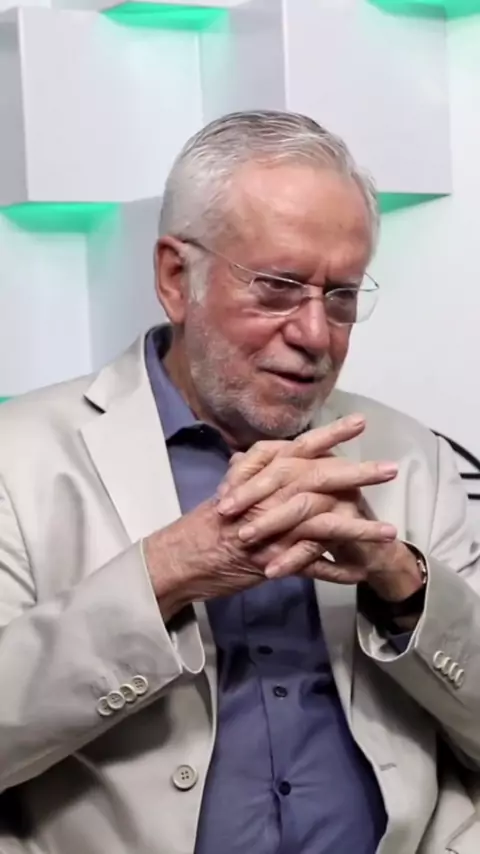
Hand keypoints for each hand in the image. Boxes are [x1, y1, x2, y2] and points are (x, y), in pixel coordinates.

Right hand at [144, 415, 396, 618]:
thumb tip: (259, 457)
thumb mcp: (228, 491)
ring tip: (390, 532)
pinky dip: (336, 571)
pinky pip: (310, 566)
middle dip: (358, 473)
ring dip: (360, 527)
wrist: (179, 558)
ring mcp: (271, 530)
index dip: (330, 434)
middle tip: (390, 468)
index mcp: (258, 477)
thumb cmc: (202, 525)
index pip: (299, 448)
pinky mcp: (271, 561)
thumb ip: (249, 474)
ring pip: (323, 523)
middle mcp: (268, 498)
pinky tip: (360, 574)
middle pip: (319, 479)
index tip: (358, 422)